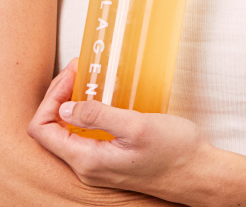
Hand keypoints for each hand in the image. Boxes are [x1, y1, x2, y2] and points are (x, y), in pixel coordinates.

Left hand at [27, 57, 207, 193]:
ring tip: (89, 80)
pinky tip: (103, 98)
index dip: (51, 98)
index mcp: (87, 161)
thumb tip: (64, 108)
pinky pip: (87, 136)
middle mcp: (87, 168)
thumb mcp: (136, 127)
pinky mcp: (110, 162)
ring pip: (69, 132)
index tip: (71, 76)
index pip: (42, 130)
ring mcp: (98, 166)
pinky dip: (88, 114)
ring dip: (74, 103)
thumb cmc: (177, 153)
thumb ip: (97, 116)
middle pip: (52, 129)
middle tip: (79, 71)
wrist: (203, 175)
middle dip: (61, 96)